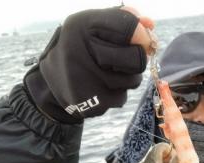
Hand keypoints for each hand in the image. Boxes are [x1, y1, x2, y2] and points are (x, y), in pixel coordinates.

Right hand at [24, 7, 154, 122]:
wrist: (53, 82)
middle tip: (126, 58)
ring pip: (133, 80)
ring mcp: (89, 79)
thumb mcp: (94, 24)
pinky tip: (100, 87)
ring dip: (128, 77)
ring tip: (108, 72)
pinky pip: (122, 97)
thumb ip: (122, 18)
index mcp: (83, 25)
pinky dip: (116, 93)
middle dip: (138, 59)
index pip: (128, 27)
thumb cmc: (82, 47)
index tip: (141, 38)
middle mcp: (83, 51)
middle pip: (137, 59)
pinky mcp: (94, 102)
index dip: (141, 34)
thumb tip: (150, 24)